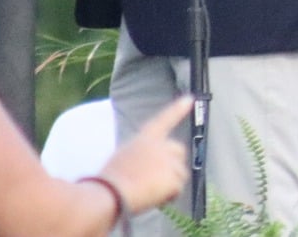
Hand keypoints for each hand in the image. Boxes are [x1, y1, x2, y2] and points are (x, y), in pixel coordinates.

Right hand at [100, 95, 192, 212]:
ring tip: (145, 192)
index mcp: (143, 139)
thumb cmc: (107, 182)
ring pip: (179, 175)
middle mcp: (160, 145)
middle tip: (154, 181)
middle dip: (173, 165)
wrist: (109, 194)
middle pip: (179, 152)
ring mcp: (169, 160)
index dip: (177, 110)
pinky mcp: (174, 176)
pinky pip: (176, 191)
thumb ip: (141, 158)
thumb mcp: (122, 160)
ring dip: (167, 185)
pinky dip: (166, 197)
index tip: (190, 99)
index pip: (163, 120)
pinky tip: (150, 198)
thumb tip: (150, 172)